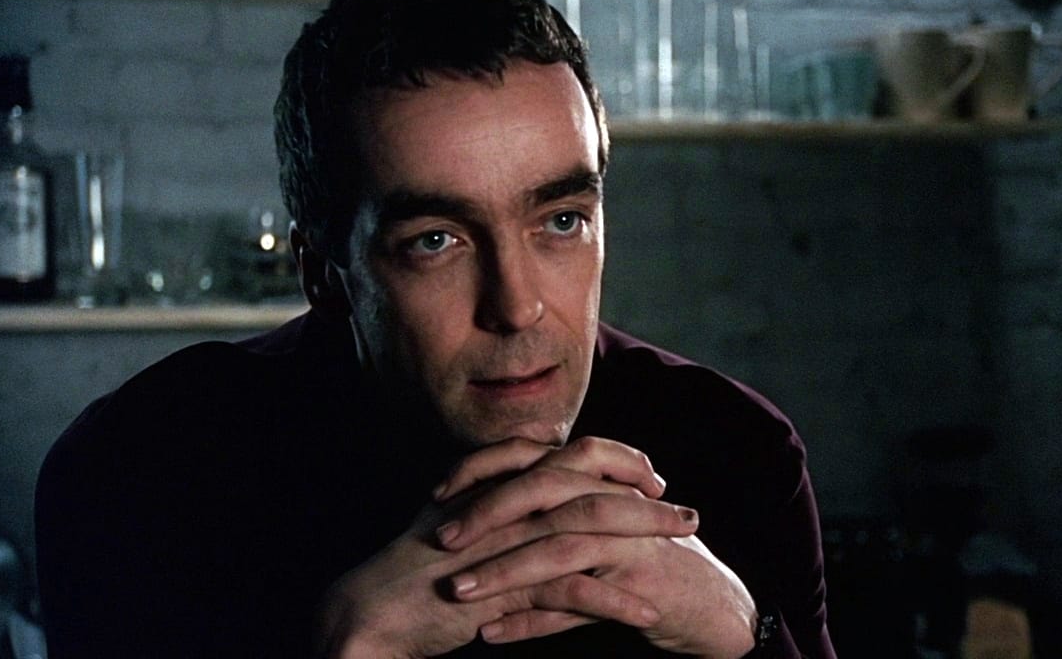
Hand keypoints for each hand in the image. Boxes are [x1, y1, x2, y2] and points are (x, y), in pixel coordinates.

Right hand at [314, 437, 696, 657]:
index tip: (651, 476)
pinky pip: (569, 589)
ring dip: (644, 538)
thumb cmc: (415, 568)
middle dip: (647, 497)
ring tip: (684, 550)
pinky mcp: (500, 587)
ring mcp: (504, 543)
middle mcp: (505, 503)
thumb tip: (540, 449)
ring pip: (589, 528)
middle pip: (591, 485)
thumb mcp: (460, 512)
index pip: (571, 454)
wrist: (372, 611)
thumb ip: (501, 481)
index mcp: (498, 482)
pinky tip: (647, 611)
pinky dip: (612, 599)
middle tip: (688, 512)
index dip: (618, 460)